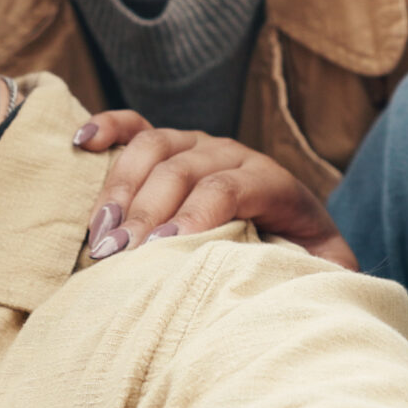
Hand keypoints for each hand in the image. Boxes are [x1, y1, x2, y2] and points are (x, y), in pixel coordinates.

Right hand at [73, 109, 354, 270]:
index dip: (192, 217)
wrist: (299, 228)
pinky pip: (135, 125)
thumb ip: (322, 273)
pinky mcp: (171, 144)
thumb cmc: (304, 258)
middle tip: (114, 256)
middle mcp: (232, 152)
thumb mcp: (326, 268)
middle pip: (180, 171)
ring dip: (119, 189)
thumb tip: (304, 282)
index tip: (161, 252)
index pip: (225, 188)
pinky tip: (81, 142)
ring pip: (152, 148)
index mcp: (271, 180)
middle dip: (144, 214)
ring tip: (98, 233)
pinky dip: (108, 128)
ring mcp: (198, 143)